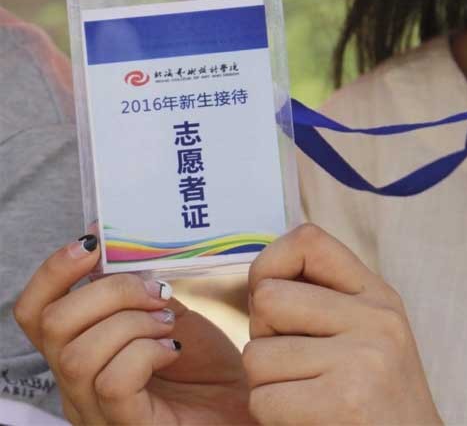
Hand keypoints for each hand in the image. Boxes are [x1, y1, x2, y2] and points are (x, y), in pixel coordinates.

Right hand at [13, 235, 252, 424]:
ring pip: (79, 354)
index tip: (94, 245)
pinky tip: (171, 350)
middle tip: (157, 292)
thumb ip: (136, 289)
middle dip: (110, 292)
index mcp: (80, 353)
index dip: (54, 272)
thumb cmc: (207, 363)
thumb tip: (108, 242)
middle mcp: (77, 387)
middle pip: (53, 325)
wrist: (248, 400)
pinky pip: (114, 381)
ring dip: (132, 323)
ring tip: (167, 325)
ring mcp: (98, 412)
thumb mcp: (165, 314)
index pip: (34, 312)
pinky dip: (145, 353)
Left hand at [243, 224, 441, 424]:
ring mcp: (362, 358)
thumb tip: (260, 280)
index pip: (308, 240)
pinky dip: (272, 416)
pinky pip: (263, 399)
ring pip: (256, 355)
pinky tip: (307, 418)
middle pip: (267, 299)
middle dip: (264, 337)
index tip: (271, 300)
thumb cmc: (377, 399)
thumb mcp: (369, 333)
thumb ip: (324, 301)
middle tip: (294, 364)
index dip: (270, 264)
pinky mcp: (343, 402)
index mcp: (378, 296)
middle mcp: (375, 319)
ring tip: (306, 396)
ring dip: (267, 384)